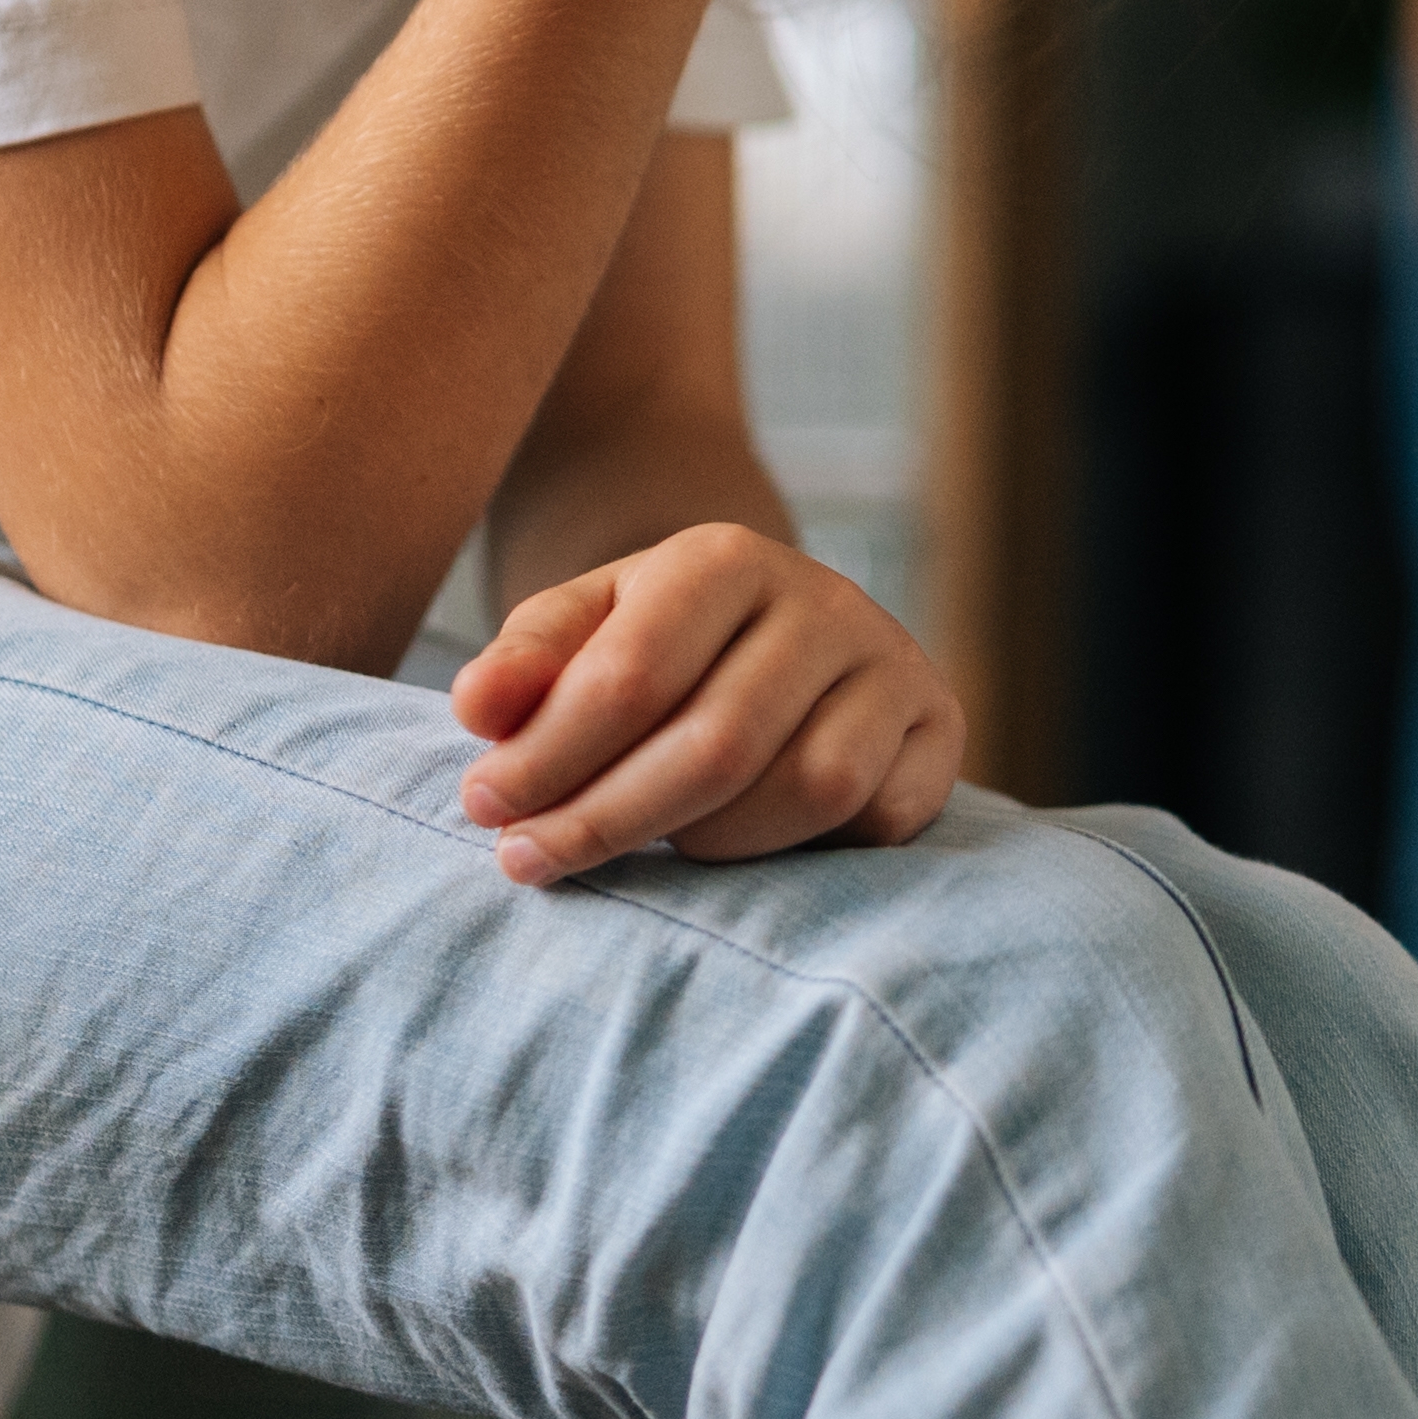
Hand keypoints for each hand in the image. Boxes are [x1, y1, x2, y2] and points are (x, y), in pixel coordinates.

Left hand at [449, 522, 963, 883]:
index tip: (483, 808)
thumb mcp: (586, 628)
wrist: (785, 633)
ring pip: (806, 789)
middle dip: (608, 818)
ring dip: (710, 841)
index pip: (631, 673)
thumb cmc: (665, 642)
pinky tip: (747, 843)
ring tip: (655, 844)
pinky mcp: (939, 730)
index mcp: (725, 557)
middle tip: (527, 861)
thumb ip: (527, 661)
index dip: (550, 754)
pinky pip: (872, 820)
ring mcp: (893, 663)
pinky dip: (802, 849)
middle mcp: (824, 600)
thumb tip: (478, 709)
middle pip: (716, 744)